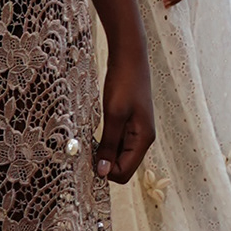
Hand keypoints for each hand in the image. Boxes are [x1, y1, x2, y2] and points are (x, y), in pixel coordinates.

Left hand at [96, 44, 154, 183]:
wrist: (129, 57)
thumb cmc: (123, 84)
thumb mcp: (114, 115)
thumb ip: (109, 145)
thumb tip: (103, 173)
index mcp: (144, 139)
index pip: (124, 173)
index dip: (106, 171)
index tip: (88, 159)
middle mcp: (143, 138)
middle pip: (122, 167)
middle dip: (104, 164)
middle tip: (86, 150)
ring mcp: (136, 131)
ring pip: (118, 155)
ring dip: (103, 153)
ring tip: (90, 140)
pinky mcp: (129, 123)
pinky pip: (117, 143)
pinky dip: (105, 143)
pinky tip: (95, 133)